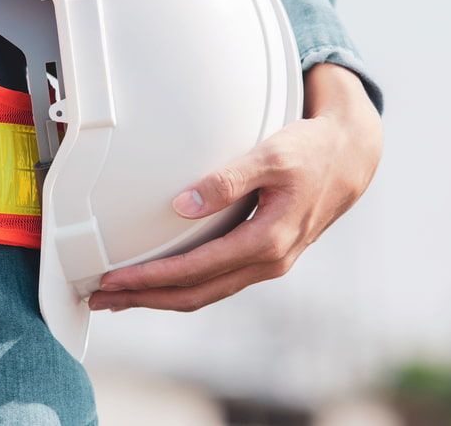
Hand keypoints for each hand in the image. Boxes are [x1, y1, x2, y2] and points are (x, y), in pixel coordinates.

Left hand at [87, 63, 382, 312]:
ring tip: (122, 297)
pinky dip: (185, 286)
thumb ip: (228, 179)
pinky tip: (163, 281)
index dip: (151, 279)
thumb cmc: (311, 151)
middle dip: (146, 299)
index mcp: (268, 240)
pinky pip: (218, 282)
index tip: (115, 280)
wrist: (350, 158)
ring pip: (206, 293)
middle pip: (196, 294)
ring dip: (162, 297)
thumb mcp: (271, 155)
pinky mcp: (265, 257)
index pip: (196, 270)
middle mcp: (269, 261)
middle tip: (101, 298)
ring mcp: (269, 264)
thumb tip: (181, 204)